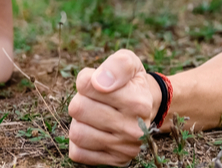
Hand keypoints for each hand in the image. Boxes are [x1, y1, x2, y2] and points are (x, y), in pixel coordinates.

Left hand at [67, 49, 159, 165]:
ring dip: (80, 122)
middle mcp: (134, 129)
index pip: (86, 85)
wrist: (145, 108)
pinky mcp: (114, 162)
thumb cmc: (131, 83)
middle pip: (77, 108)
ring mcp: (124, 148)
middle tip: (96, 100)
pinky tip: (94, 131)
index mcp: (138, 102)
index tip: (98, 82)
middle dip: (82, 99)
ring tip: (95, 116)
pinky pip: (77, 152)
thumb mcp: (128, 62)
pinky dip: (80, 141)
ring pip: (76, 133)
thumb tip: (99, 82)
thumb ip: (117, 65)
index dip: (87, 79)